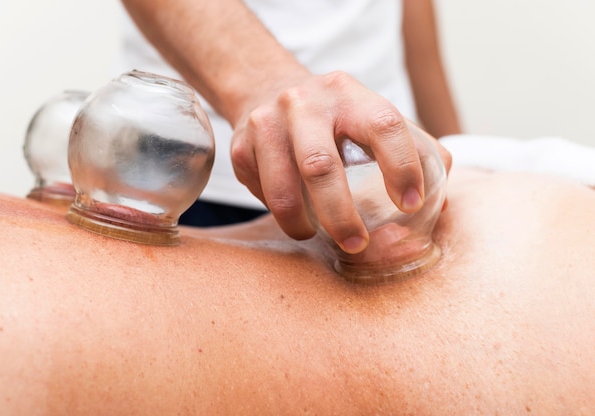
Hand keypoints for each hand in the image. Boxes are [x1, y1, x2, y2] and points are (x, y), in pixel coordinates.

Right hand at [231, 71, 451, 253]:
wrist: (268, 87)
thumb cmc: (335, 117)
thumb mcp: (374, 118)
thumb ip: (415, 152)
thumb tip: (437, 205)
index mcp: (351, 95)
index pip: (384, 125)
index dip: (402, 167)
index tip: (411, 204)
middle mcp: (306, 103)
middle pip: (320, 167)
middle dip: (341, 215)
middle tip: (358, 244)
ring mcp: (267, 123)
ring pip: (282, 188)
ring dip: (301, 224)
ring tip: (315, 236)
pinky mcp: (241, 146)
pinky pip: (260, 192)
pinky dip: (279, 213)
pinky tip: (292, 212)